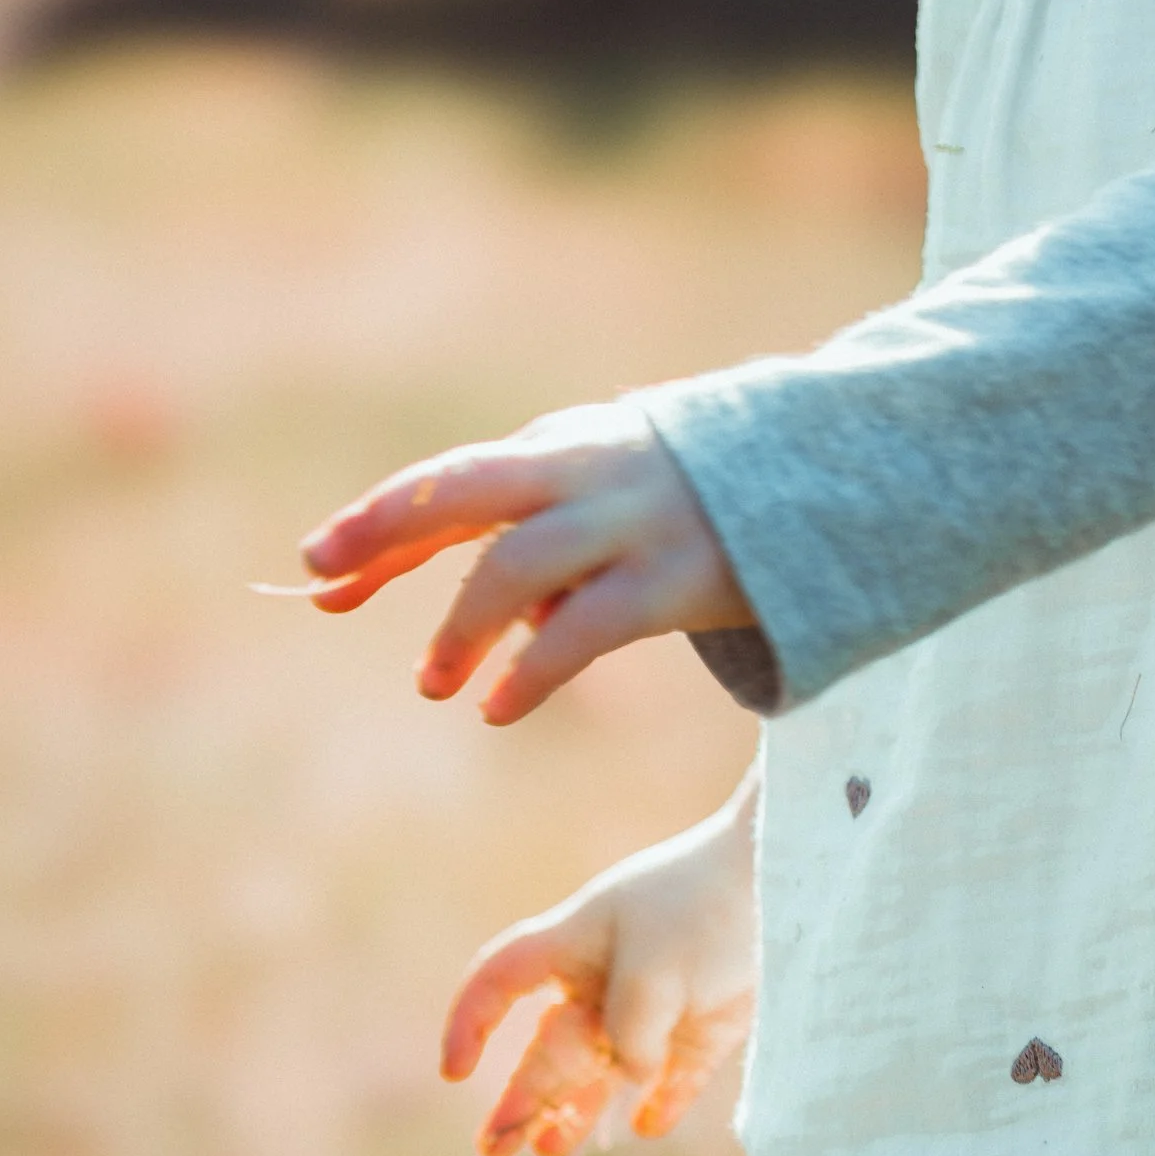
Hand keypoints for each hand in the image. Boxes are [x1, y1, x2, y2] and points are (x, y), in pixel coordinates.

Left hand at [298, 397, 755, 722]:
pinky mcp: (680, 577)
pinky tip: (498, 707)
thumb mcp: (624, 496)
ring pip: (516, 564)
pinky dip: (530, 669)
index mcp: (568, 448)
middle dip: (385, 528)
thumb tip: (489, 624)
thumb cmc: (714, 501)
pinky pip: (585, 626)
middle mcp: (590, 471)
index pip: (451, 484)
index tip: (315, 573)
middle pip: (463, 488)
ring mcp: (636, 520)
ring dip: (461, 627)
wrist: (839, 476)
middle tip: (323, 581)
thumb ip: (555, 537)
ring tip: (435, 685)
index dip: (378, 527)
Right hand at [440, 777, 760, 1155]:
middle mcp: (609, 972)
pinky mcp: (709, 1023)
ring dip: (575, 1107)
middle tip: (496, 1149)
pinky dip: (659, 1101)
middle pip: (550, 1042)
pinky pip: (674, 1074)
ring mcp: (660, 1000)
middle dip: (520, 1094)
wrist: (797, 875)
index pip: (502, 979)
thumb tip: (631, 1078)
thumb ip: (629, 1032)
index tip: (456, 1073)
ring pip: (606, 1066)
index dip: (472, 1024)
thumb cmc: (710, 905)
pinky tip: (642, 1129)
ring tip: (551, 1150)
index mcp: (577, 939)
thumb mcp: (655, 968)